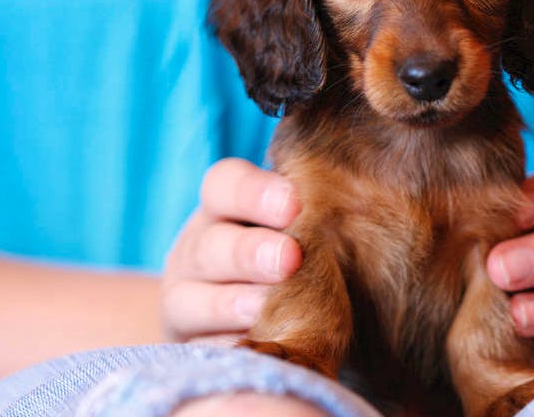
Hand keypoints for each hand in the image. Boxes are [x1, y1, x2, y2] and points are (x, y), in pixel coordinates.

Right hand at [162, 158, 302, 342]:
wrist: (238, 318)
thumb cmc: (285, 258)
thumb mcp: (292, 230)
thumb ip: (309, 220)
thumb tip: (350, 211)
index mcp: (222, 208)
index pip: (225, 184)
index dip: (255, 192)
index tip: (294, 204)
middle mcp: (196, 249)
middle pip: (210, 245)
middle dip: (250, 252)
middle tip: (290, 259)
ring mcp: (183, 299)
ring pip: (193, 300)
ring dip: (233, 304)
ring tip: (265, 309)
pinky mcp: (186, 345)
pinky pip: (200, 348)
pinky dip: (225, 348)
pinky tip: (253, 347)